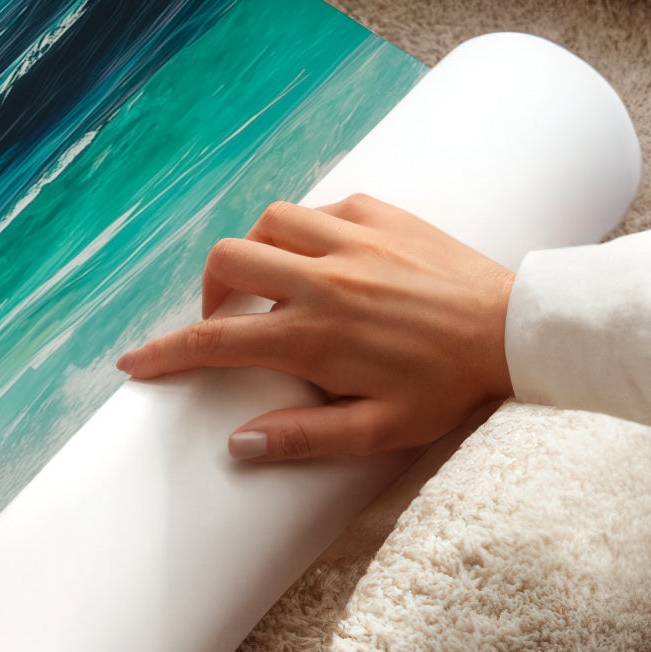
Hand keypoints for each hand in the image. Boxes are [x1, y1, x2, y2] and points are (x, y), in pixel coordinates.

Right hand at [116, 194, 513, 462]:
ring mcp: (352, 240)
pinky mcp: (381, 214)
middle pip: (227, 262)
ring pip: (268, 222)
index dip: (164, 353)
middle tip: (226, 320)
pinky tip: (324, 257)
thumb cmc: (449, 388)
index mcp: (314, 335)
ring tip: (271, 282)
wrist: (516, 331)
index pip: (215, 341)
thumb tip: (238, 444)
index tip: (134, 363)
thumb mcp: (380, 430)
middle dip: (209, 291)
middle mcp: (323, 279)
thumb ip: (305, 437)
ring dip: (256, 251)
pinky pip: (321, 207)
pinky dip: (307, 229)